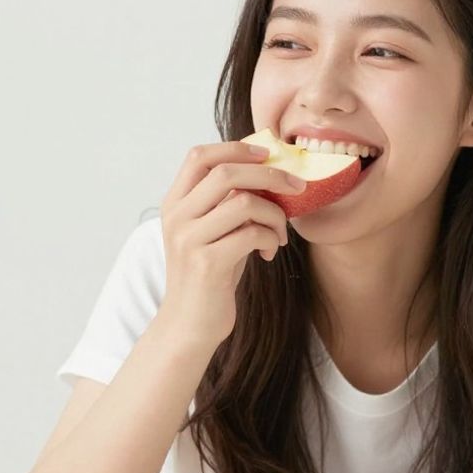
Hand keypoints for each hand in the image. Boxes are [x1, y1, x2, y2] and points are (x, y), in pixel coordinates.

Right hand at [157, 141, 305, 346]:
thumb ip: (228, 202)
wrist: (190, 324)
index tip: (269, 154)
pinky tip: (269, 254)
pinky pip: (253, 234)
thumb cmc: (210, 274)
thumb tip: (271, 172)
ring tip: (279, 235)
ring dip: (276, 216)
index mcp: (175, 203)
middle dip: (271, 175)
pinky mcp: (206, 263)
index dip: (237, 148)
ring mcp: (189, 239)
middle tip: (297, 187)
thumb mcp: (214, 231)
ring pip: (245, 203)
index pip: (200, 156)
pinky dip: (271, 240)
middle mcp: (177, 217)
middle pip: (227, 172)